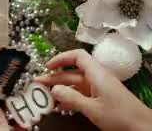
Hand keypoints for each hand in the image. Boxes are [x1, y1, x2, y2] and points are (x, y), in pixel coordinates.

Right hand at [36, 49, 151, 130]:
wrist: (143, 128)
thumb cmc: (119, 116)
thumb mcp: (92, 108)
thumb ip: (71, 98)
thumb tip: (53, 89)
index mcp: (96, 74)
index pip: (77, 56)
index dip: (61, 58)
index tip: (47, 66)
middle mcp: (97, 78)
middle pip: (72, 72)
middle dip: (54, 77)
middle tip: (37, 84)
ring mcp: (99, 88)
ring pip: (75, 84)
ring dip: (60, 89)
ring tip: (44, 96)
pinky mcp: (101, 99)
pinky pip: (81, 94)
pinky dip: (69, 97)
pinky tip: (59, 105)